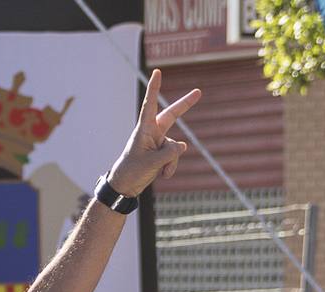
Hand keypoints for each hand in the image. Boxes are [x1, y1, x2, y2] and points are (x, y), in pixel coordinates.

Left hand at [105, 69, 200, 196]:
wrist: (125, 186)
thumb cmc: (132, 170)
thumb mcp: (153, 162)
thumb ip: (170, 153)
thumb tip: (182, 146)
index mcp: (144, 130)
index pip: (150, 105)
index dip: (154, 88)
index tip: (157, 72)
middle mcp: (152, 133)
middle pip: (172, 116)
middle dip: (185, 106)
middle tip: (198, 92)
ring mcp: (158, 142)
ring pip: (175, 148)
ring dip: (170, 161)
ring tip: (159, 170)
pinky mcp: (162, 153)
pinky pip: (174, 158)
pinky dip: (170, 167)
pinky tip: (162, 175)